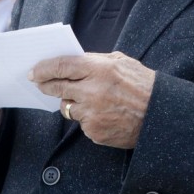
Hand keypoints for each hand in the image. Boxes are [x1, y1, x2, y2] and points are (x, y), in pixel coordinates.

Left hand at [29, 51, 155, 148]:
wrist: (159, 115)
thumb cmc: (141, 85)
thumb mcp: (121, 62)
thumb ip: (95, 61)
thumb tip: (71, 62)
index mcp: (100, 70)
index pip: (62, 66)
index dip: (44, 68)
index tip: (34, 71)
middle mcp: (93, 92)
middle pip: (57, 87)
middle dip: (45, 84)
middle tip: (39, 83)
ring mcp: (92, 114)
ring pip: (67, 106)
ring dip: (72, 102)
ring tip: (90, 99)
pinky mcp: (94, 132)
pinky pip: (81, 123)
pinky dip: (87, 118)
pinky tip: (103, 114)